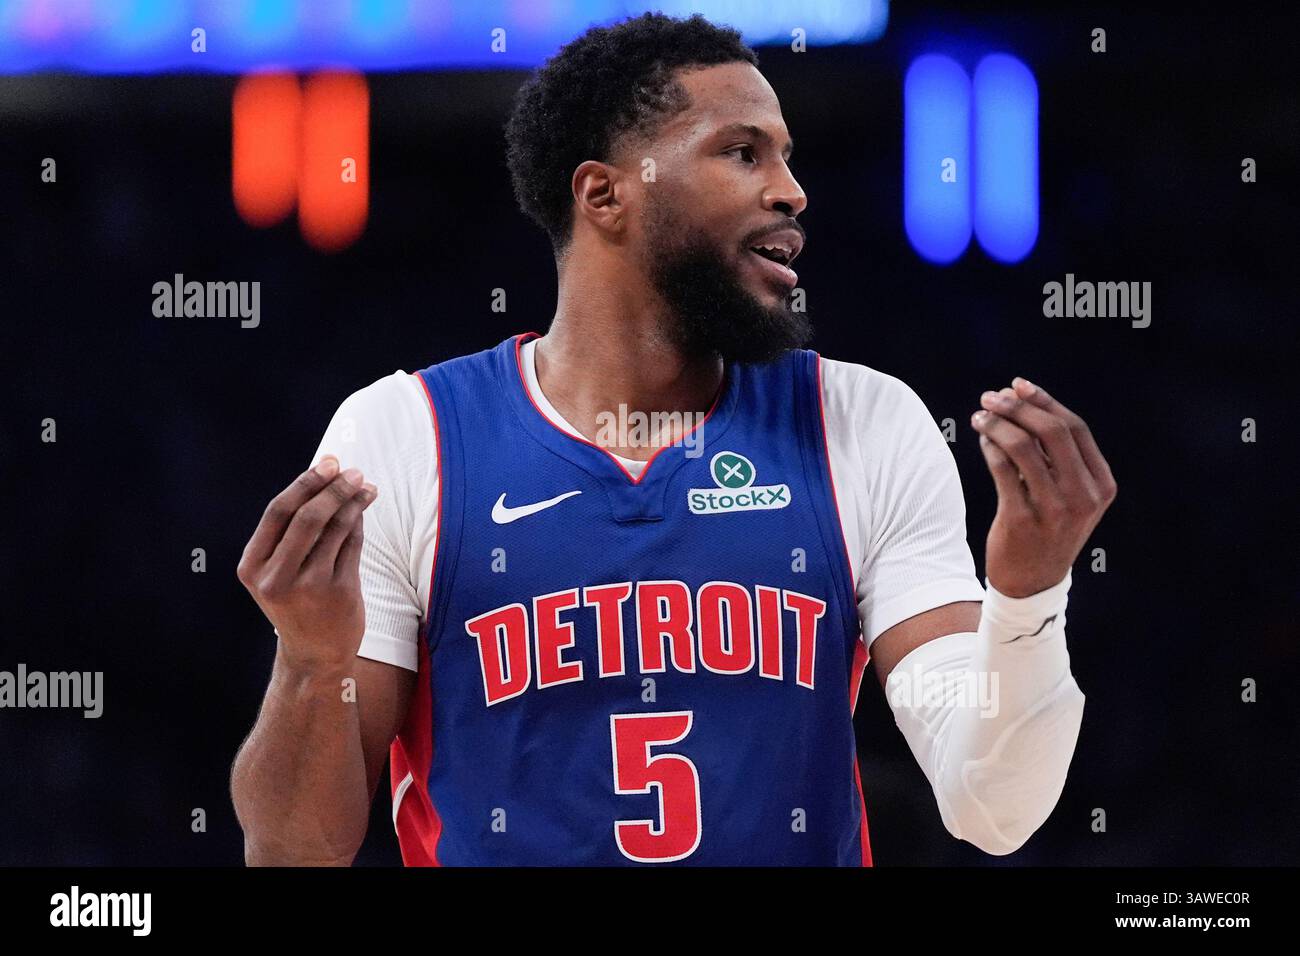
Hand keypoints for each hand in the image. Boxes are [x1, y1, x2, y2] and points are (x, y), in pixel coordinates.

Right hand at [237, 455, 377, 671]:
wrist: (313, 654)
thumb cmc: (296, 601)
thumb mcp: (279, 570)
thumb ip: (292, 531)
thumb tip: (326, 477)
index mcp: (253, 566)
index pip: (277, 512)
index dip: (305, 483)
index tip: (328, 463)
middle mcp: (276, 577)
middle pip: (307, 517)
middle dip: (333, 489)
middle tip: (353, 472)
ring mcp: (309, 586)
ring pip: (335, 528)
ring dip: (353, 501)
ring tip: (366, 486)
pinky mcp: (339, 592)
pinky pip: (353, 545)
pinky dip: (359, 523)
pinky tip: (364, 510)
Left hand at [970, 378, 1116, 597]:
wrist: (1033, 583)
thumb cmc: (1048, 528)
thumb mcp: (1069, 495)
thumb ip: (1057, 455)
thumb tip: (1020, 399)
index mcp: (1101, 485)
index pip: (1075, 428)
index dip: (1045, 401)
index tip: (1018, 385)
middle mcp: (1083, 496)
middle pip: (1052, 431)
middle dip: (1018, 407)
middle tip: (991, 396)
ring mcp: (1054, 509)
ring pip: (1023, 447)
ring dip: (997, 424)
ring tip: (979, 416)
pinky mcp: (1022, 519)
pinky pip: (1002, 469)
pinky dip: (989, 448)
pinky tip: (982, 440)